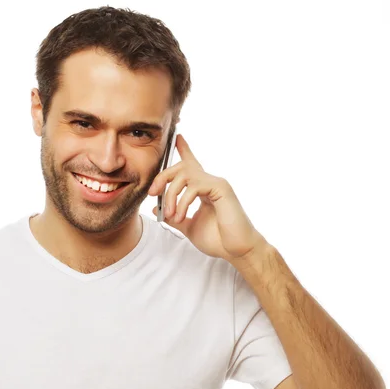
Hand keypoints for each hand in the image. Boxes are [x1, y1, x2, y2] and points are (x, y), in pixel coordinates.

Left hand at [148, 134, 267, 261]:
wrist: (236, 250)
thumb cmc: (218, 239)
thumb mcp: (188, 227)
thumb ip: (174, 216)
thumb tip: (156, 207)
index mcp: (203, 189)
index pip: (191, 164)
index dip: (184, 149)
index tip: (177, 137)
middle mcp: (210, 182)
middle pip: (181, 166)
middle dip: (163, 177)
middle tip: (153, 193)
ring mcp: (216, 183)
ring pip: (185, 174)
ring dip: (171, 194)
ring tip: (170, 214)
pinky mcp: (221, 188)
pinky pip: (194, 186)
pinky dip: (183, 201)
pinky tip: (180, 214)